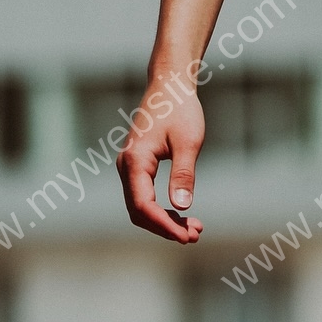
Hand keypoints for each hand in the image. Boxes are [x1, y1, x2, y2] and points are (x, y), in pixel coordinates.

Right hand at [117, 78, 205, 242]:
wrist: (169, 85)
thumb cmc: (180, 109)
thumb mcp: (188, 141)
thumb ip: (183, 174)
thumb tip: (182, 208)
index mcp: (135, 161)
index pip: (143, 206)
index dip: (164, 225)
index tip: (186, 236)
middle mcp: (126, 167)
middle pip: (139, 211)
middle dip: (165, 227)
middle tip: (195, 235)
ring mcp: (129, 167)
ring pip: (141, 206)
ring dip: (164, 220)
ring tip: (194, 229)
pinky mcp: (138, 166)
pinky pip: (145, 196)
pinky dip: (162, 208)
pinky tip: (182, 214)